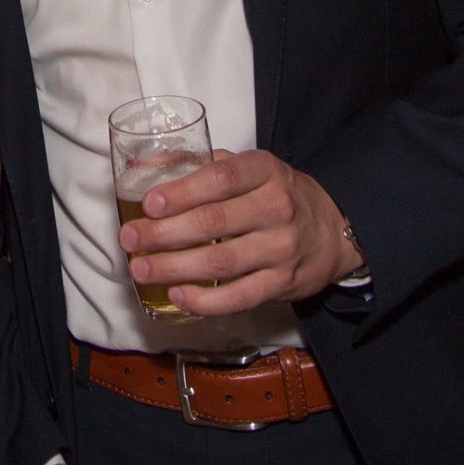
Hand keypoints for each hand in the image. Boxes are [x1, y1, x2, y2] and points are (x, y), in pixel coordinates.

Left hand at [118, 149, 362, 315]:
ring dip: (175, 268)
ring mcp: (281, 248)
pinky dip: (205, 300)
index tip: (149, 203)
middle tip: (130, 238)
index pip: (221, 178)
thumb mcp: (248, 168)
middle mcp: (276, 207)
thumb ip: (198, 164)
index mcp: (265, 171)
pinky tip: (177, 296)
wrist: (333, 230)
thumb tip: (141, 168)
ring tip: (141, 269)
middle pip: (214, 221)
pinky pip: (239, 296)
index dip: (182, 191)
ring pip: (221, 261)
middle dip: (164, 232)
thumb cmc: (276, 195)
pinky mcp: (282, 283)